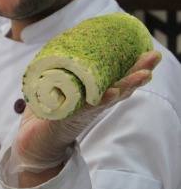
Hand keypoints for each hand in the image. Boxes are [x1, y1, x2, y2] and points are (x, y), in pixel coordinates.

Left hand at [6, 50, 161, 182]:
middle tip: (154, 58)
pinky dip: (100, 101)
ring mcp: (84, 112)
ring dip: (127, 85)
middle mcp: (94, 104)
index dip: (132, 66)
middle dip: (138, 72)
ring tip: (143, 75)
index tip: (149, 52)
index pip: (116, 77)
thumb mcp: (59, 87)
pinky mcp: (69, 119)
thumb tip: (70, 44)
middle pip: (120, 86)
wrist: (33, 143)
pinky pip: (86, 108)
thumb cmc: (48, 113)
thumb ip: (66, 71)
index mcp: (93, 94)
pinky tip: (112, 93)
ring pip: (110, 97)